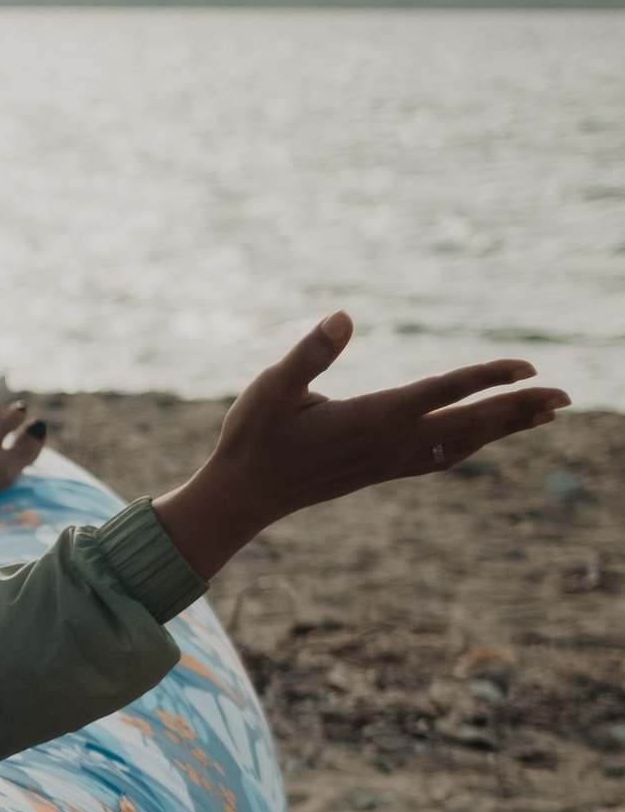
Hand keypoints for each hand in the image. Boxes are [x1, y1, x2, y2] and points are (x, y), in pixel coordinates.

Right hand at [153, 311, 568, 578]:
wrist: (244, 494)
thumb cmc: (254, 436)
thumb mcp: (273, 386)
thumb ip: (310, 353)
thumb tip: (344, 317)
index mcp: (374, 417)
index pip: (444, 391)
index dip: (489, 376)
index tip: (528, 366)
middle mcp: (392, 443)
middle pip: (470, 423)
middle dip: (519, 408)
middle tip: (567, 396)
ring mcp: (391, 461)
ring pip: (463, 443)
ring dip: (506, 427)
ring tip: (544, 415)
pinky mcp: (383, 470)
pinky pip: (444, 457)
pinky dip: (474, 444)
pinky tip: (485, 440)